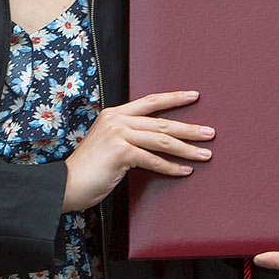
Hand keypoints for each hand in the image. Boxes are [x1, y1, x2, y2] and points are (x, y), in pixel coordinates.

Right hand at [61, 90, 212, 211]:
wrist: (67, 183)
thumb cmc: (89, 168)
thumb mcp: (108, 143)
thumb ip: (127, 136)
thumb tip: (157, 141)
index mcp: (114, 114)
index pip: (150, 101)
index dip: (173, 98)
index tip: (193, 96)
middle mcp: (117, 120)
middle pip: (161, 123)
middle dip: (189, 129)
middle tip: (210, 133)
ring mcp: (118, 134)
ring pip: (162, 141)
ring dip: (187, 149)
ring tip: (205, 154)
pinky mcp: (121, 152)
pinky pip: (154, 160)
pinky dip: (171, 167)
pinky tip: (185, 171)